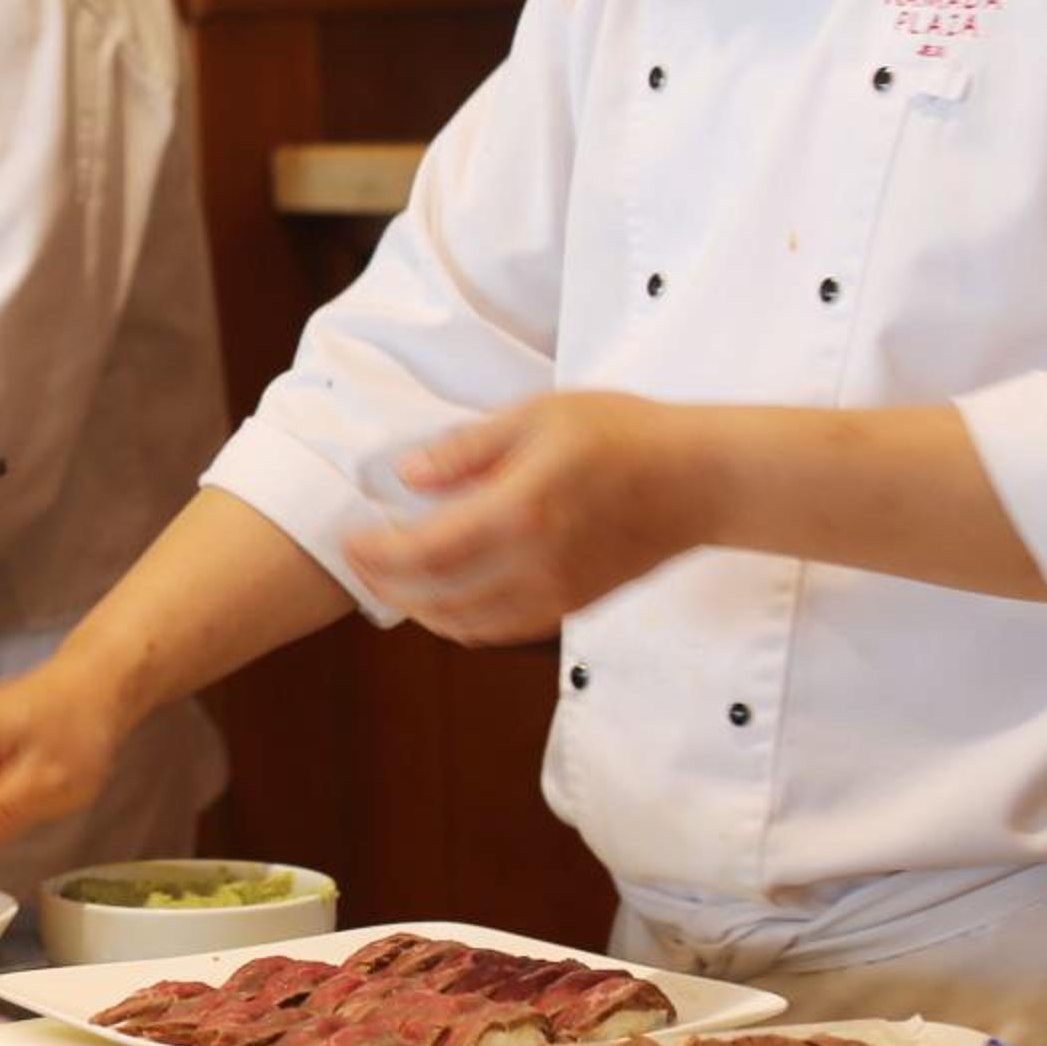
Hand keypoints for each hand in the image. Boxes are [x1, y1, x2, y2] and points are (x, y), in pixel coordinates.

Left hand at [341, 392, 719, 644]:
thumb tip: (408, 475)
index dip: (377, 554)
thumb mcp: (538, 415)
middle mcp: (535, 565)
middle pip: (438, 599)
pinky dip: (461, 620)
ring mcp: (558, 594)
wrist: (699, 481)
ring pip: (468, 625)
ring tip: (393, 579)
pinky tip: (445, 595)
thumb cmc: (623, 435)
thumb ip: (467, 449)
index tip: (346, 540)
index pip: (426, 552)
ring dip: (420, 609)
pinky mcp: (575, 606)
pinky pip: (503, 629)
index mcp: (520, 512)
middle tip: (357, 561)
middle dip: (386, 586)